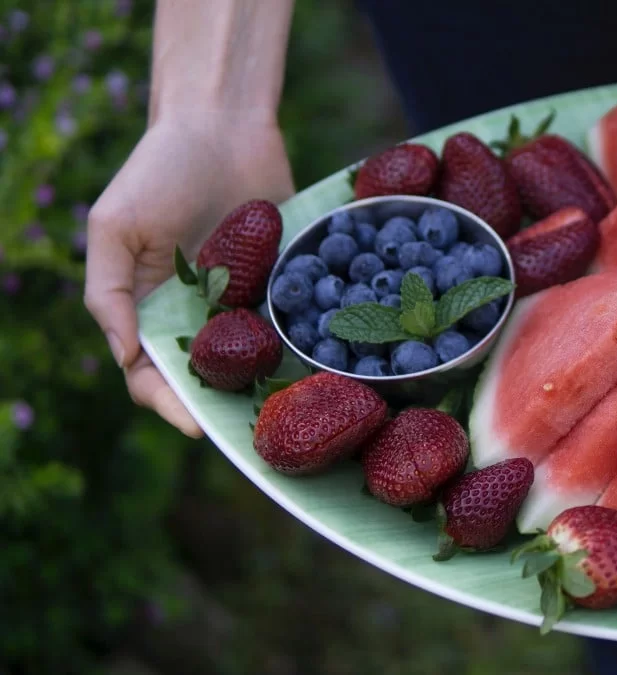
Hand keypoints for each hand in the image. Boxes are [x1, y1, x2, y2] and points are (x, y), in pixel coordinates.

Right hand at [84, 114, 294, 437]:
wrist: (224, 125)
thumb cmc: (159, 169)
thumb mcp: (116, 225)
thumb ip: (108, 291)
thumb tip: (125, 355)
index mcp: (149, 309)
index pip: (150, 377)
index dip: (169, 404)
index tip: (198, 425)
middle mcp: (197, 314)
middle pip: (207, 378)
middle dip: (226, 406)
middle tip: (255, 428)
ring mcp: (245, 300)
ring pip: (254, 360)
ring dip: (269, 386)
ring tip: (292, 411)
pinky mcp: (286, 281)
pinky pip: (295, 323)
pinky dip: (305, 346)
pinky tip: (324, 367)